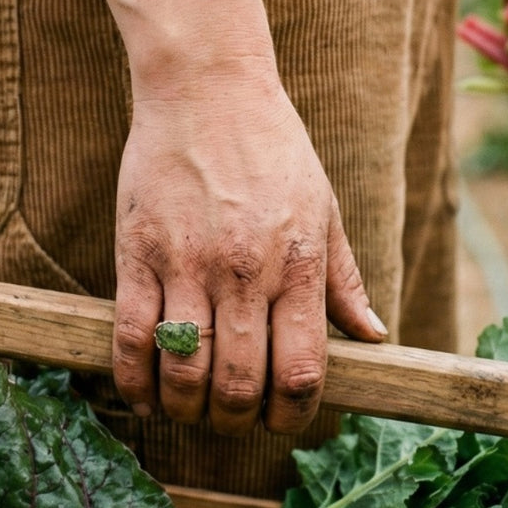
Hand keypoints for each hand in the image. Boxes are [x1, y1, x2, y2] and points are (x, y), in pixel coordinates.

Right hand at [111, 64, 385, 437]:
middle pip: (239, 385)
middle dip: (236, 421)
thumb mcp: (323, 206)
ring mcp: (187, 264)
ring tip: (190, 407)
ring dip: (186, 408)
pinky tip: (145, 394)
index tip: (282, 418)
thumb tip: (375, 337)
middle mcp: (244, 272)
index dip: (291, 415)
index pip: (301, 373)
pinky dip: (134, 381)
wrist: (208, 86)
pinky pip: (131, 337)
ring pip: (184, 371)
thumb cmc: (273, 145)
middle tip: (231, 417)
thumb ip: (343, 279)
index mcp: (297, 264)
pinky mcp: (137, 252)